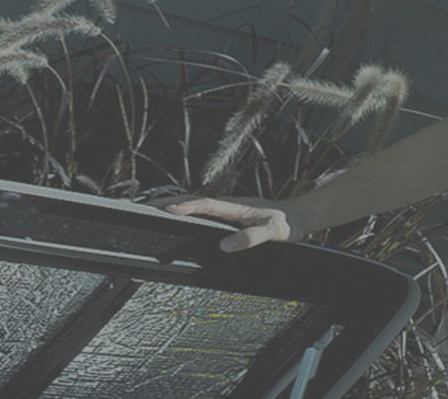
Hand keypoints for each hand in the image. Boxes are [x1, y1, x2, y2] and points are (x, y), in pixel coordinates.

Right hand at [152, 196, 306, 251]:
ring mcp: (229, 209)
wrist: (301, 215)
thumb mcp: (274, 232)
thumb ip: (251, 238)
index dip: (186, 207)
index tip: (167, 210)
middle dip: (169, 202)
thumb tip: (224, 246)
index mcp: (236, 207)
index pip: (205, 205)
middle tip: (146, 207)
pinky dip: (188, 211)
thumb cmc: (289, 223)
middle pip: (194, 201)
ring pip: (197, 205)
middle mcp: (229, 205)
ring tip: (154, 210)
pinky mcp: (231, 215)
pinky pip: (204, 211)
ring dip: (176, 206)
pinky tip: (181, 217)